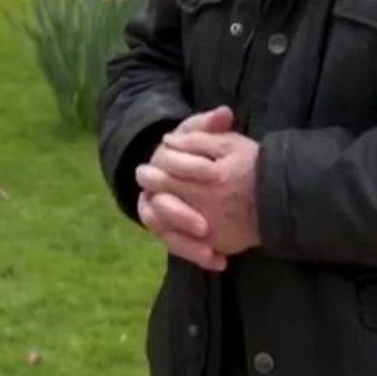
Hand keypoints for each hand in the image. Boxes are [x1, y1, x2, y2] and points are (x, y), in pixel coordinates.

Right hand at [136, 106, 261, 259]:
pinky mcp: (168, 231)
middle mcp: (151, 189)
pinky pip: (176, 246)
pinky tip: (219, 261)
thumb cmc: (193, 149)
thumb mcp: (199, 133)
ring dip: (186, 245)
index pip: (163, 168)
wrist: (185, 169)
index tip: (214, 177)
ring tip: (212, 254)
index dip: (187, 171)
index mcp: (158, 162)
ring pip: (163, 233)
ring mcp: (157, 213)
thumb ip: (209, 124)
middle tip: (205, 227)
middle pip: (157, 207)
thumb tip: (225, 114)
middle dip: (180, 216)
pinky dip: (196, 255)